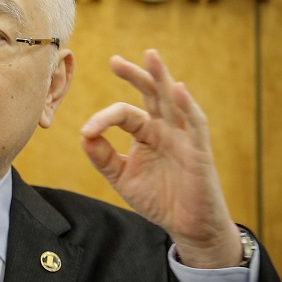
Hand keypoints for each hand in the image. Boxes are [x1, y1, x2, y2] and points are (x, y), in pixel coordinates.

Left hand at [79, 49, 242, 267]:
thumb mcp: (122, 177)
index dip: (103, 120)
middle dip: (134, 75)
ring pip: (173, 101)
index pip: (123, 114)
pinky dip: (187, 106)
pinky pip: (195, 124)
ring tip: (150, 55)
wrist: (186, 226)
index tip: (87, 132)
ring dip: (161, 78)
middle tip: (114, 60)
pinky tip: (178, 89)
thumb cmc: (157, 198)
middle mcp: (165, 128)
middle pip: (150, 94)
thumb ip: (102, 156)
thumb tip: (83, 135)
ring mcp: (183, 137)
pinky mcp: (199, 151)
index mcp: (146, 132)